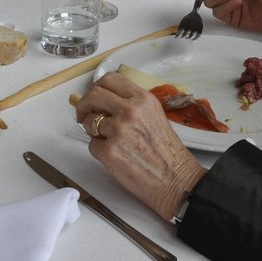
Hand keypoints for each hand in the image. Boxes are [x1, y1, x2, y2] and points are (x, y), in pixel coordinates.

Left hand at [76, 73, 205, 220]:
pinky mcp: (109, 151)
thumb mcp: (154, 116)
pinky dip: (100, 152)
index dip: (96, 88)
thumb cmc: (168, 154)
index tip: (93, 97)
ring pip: (90, 122)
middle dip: (84, 105)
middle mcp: (130, 110)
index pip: (110, 79)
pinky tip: (118, 158)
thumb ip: (131, 106)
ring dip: (95, 132)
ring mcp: (118, 130)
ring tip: (112, 143)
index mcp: (143, 99)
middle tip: (83, 115)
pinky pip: (92, 145)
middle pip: (94, 95)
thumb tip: (104, 103)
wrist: (177, 181)